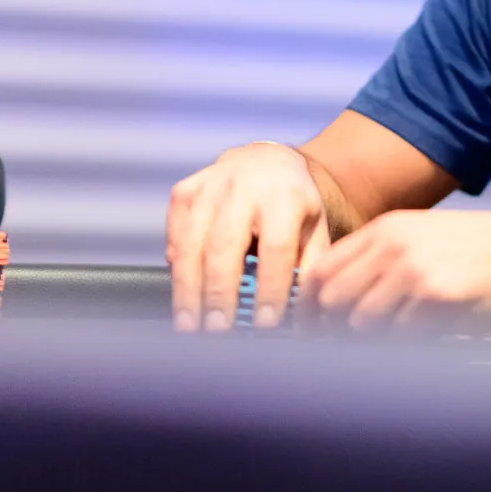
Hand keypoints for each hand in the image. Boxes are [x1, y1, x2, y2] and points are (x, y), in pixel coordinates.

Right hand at [166, 142, 331, 331]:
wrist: (266, 161)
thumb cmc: (293, 204)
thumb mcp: (315, 229)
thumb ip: (313, 270)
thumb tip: (307, 318)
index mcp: (284, 196)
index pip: (276, 247)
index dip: (271, 287)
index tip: (266, 322)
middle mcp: (244, 187)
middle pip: (226, 245)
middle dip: (220, 292)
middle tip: (218, 330)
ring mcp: (209, 186)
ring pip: (193, 243)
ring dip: (189, 288)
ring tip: (190, 324)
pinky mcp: (185, 191)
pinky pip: (175, 234)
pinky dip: (177, 266)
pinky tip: (182, 290)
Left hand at [301, 204, 490, 334]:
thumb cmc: (483, 249)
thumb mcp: (426, 236)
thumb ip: (383, 261)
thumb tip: (339, 307)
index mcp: (386, 229)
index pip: (321, 272)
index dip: (307, 309)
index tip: (308, 335)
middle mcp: (392, 246)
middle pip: (332, 300)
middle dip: (329, 333)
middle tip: (336, 357)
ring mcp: (414, 272)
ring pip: (362, 323)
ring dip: (369, 344)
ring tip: (387, 352)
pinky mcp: (438, 298)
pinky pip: (400, 338)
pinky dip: (403, 349)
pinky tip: (419, 347)